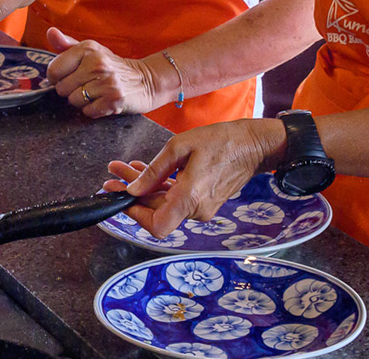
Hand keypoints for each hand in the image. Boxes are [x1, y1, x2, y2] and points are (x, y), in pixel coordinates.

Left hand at [48, 28, 162, 118]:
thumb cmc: (112, 66)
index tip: (68, 77)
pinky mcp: (114, 100)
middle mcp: (97, 63)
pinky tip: (103, 101)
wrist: (145, 79)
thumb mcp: (91, 50)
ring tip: (96, 93)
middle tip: (86, 85)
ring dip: (83, 101)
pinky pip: (88, 111)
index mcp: (88, 48)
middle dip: (71, 90)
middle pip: (62, 89)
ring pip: (74, 101)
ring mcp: (107, 82)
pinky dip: (94, 110)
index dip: (57, 78)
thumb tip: (50, 32)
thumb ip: (67, 44)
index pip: (53, 70)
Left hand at [100, 118, 285, 236]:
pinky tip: (148, 170)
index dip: (135, 216)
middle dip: (133, 192)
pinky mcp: (205, 202)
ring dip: (144, 188)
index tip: (120, 197)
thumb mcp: (180, 147)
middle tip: (114, 173)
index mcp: (191, 198)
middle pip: (156, 211)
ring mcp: (202, 208)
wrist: (253, 145)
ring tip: (126, 167)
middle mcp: (197, 210)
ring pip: (164, 204)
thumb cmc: (221, 141)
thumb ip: (155, 171)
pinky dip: (160, 188)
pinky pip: (177, 199)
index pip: (156, 226)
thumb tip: (134, 189)